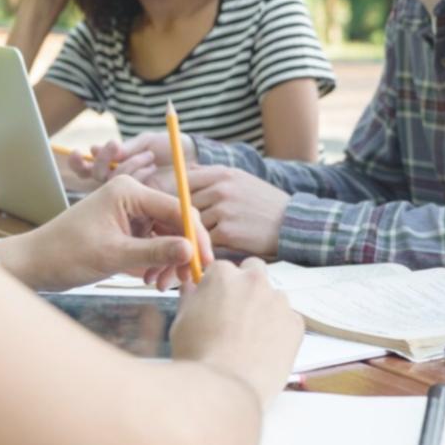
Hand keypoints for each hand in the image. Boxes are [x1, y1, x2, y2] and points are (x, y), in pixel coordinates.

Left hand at [1, 177, 213, 291]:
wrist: (34, 264)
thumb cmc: (65, 254)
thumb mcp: (114, 255)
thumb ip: (155, 251)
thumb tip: (191, 251)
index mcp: (130, 191)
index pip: (178, 208)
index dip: (196, 236)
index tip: (205, 261)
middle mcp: (133, 196)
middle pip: (176, 222)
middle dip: (183, 251)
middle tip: (186, 279)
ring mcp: (131, 211)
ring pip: (168, 234)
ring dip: (170, 260)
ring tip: (160, 284)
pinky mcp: (127, 227)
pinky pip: (154, 242)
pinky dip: (157, 261)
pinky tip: (151, 278)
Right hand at [69, 131, 193, 183]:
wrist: (192, 156)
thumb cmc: (169, 146)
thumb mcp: (146, 141)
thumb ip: (129, 147)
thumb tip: (107, 151)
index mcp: (115, 165)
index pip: (88, 168)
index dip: (79, 162)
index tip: (80, 151)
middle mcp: (119, 181)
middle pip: (96, 176)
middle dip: (102, 160)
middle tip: (112, 145)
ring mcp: (130, 193)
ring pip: (113, 182)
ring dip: (126, 164)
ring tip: (146, 154)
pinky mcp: (143, 202)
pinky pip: (132, 193)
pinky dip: (136, 175)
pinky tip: (150, 166)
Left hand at [146, 165, 288, 258]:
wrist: (294, 224)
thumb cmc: (265, 206)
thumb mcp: (241, 182)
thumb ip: (212, 180)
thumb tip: (184, 176)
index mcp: (219, 173)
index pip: (177, 183)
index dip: (162, 203)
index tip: (153, 222)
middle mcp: (219, 187)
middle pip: (176, 207)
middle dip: (162, 230)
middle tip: (149, 248)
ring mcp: (223, 208)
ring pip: (186, 229)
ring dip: (174, 249)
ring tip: (162, 268)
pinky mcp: (228, 231)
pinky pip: (200, 246)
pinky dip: (192, 259)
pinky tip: (186, 271)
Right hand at [171, 257, 303, 402]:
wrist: (226, 388)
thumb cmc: (198, 356)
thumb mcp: (181, 323)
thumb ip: (189, 299)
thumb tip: (191, 288)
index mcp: (223, 276)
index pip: (222, 269)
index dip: (218, 286)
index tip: (216, 301)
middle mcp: (254, 281)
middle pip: (253, 270)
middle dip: (246, 285)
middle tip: (236, 312)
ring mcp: (278, 301)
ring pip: (273, 296)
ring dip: (264, 308)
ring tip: (250, 338)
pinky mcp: (295, 323)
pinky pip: (288, 319)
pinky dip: (280, 330)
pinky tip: (265, 349)